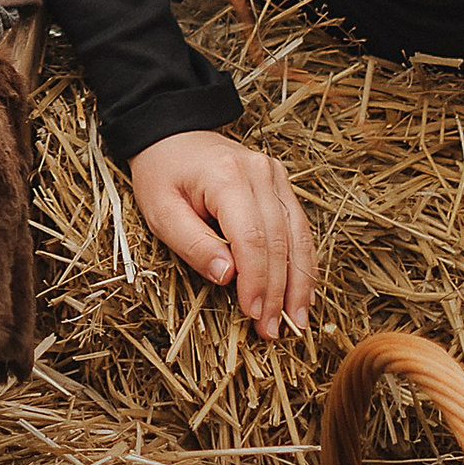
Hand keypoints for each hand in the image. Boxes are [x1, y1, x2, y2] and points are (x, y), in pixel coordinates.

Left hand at [126, 131, 315, 340]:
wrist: (171, 134)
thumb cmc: (161, 174)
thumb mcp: (161, 212)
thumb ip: (193, 245)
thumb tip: (228, 277)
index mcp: (227, 176)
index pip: (253, 238)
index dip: (257, 282)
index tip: (254, 314)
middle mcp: (260, 172)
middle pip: (279, 241)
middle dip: (278, 291)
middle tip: (272, 331)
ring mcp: (275, 175)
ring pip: (298, 236)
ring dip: (299, 283)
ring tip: (295, 322)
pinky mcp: (280, 182)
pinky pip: (298, 227)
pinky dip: (302, 262)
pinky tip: (301, 291)